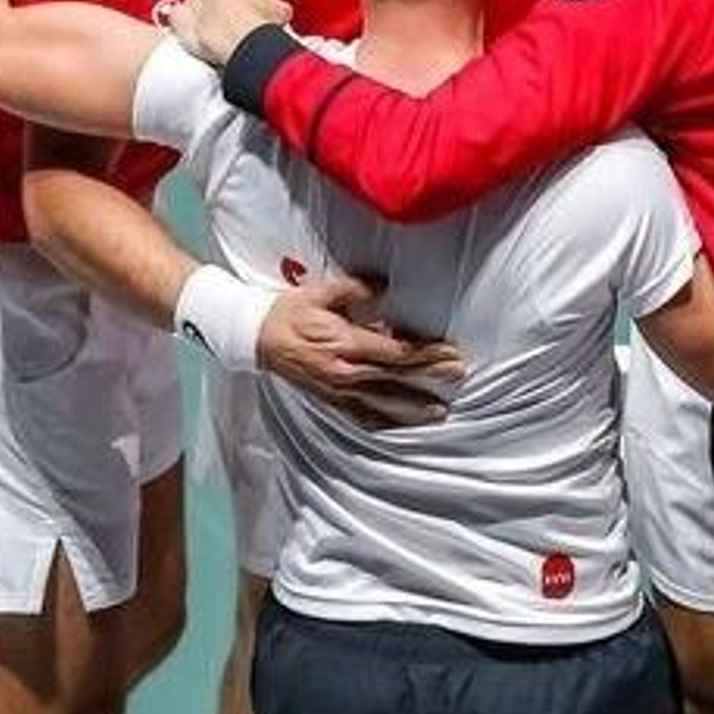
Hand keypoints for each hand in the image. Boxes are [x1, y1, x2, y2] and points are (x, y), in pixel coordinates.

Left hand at [170, 0, 292, 64]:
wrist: (242, 40)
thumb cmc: (261, 23)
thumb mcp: (279, 10)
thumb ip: (274, 5)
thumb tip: (279, 10)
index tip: (247, 6)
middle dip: (218, 2)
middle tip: (231, 20)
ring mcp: (193, 0)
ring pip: (193, 2)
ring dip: (201, 14)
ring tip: (214, 32)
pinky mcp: (181, 21)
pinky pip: (176, 17)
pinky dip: (181, 24)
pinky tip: (191, 33)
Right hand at [258, 274, 467, 427]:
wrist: (255, 338)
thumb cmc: (289, 313)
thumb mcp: (321, 292)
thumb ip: (356, 289)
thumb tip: (385, 287)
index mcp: (346, 343)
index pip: (396, 352)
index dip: (426, 354)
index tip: (450, 352)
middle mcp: (345, 372)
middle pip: (396, 377)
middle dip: (429, 377)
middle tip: (458, 376)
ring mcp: (337, 390)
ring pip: (382, 404)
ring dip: (412, 408)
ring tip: (438, 412)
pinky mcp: (329, 400)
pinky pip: (360, 417)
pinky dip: (382, 423)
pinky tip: (398, 426)